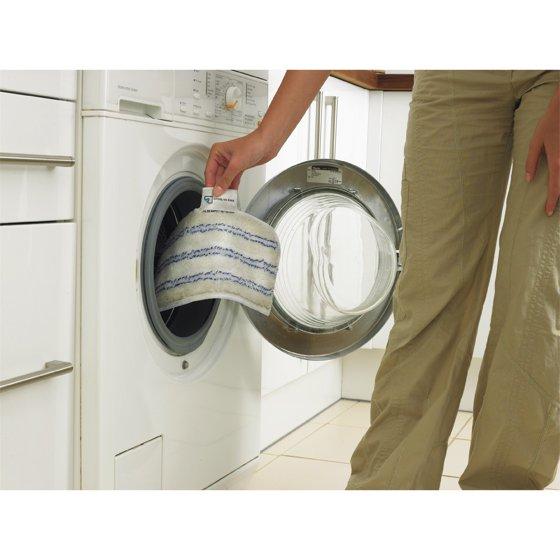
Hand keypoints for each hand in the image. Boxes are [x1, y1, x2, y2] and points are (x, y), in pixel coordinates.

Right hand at [205, 129, 274, 196]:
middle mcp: (223, 157)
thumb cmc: (252, 145)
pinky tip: (232, 192)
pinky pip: (233, 179)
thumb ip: (226, 179)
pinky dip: (232, 186)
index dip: (209, 183)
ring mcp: (231, 163)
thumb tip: (218, 189)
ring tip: (224, 197)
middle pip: (217, 176)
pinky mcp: (239, 167)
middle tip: (217, 198)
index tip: (210, 194)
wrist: (267, 144)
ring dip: (225, 188)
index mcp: (217, 152)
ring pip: (225, 179)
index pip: (209, 171)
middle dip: (217, 187)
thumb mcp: (236, 164)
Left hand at [525, 86, 559, 215]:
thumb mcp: (535, 143)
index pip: (555, 187)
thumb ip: (531, 162)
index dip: (552, 201)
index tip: (549, 212)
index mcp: (557, 162)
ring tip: (555, 197)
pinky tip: (558, 181)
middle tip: (554, 210)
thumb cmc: (549, 124)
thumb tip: (528, 179)